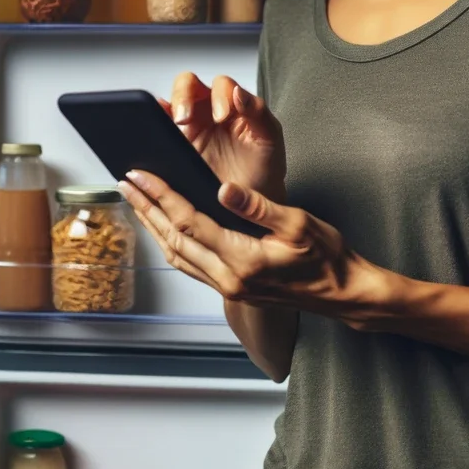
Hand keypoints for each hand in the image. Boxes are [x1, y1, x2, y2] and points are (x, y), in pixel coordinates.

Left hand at [118, 169, 389, 323]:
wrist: (343, 293)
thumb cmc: (328, 257)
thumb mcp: (299, 223)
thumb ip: (258, 206)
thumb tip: (224, 188)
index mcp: (243, 259)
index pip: (189, 221)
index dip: (161, 195)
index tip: (141, 174)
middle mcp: (229, 278)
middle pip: (173, 239)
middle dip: (146, 208)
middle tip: (125, 182)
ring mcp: (229, 288)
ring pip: (177, 255)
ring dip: (154, 227)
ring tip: (137, 201)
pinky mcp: (232, 289)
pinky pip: (190, 265)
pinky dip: (171, 243)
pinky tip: (165, 229)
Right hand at [163, 73, 285, 200]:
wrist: (249, 204)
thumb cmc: (263, 169)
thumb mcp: (269, 139)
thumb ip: (258, 112)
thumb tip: (239, 92)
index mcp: (234, 104)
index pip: (221, 85)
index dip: (219, 95)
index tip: (222, 116)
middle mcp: (209, 110)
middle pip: (189, 84)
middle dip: (185, 96)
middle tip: (186, 117)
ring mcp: (190, 126)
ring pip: (172, 101)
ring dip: (171, 106)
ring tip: (177, 123)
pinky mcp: (175, 143)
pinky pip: (160, 125)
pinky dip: (154, 120)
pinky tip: (156, 125)